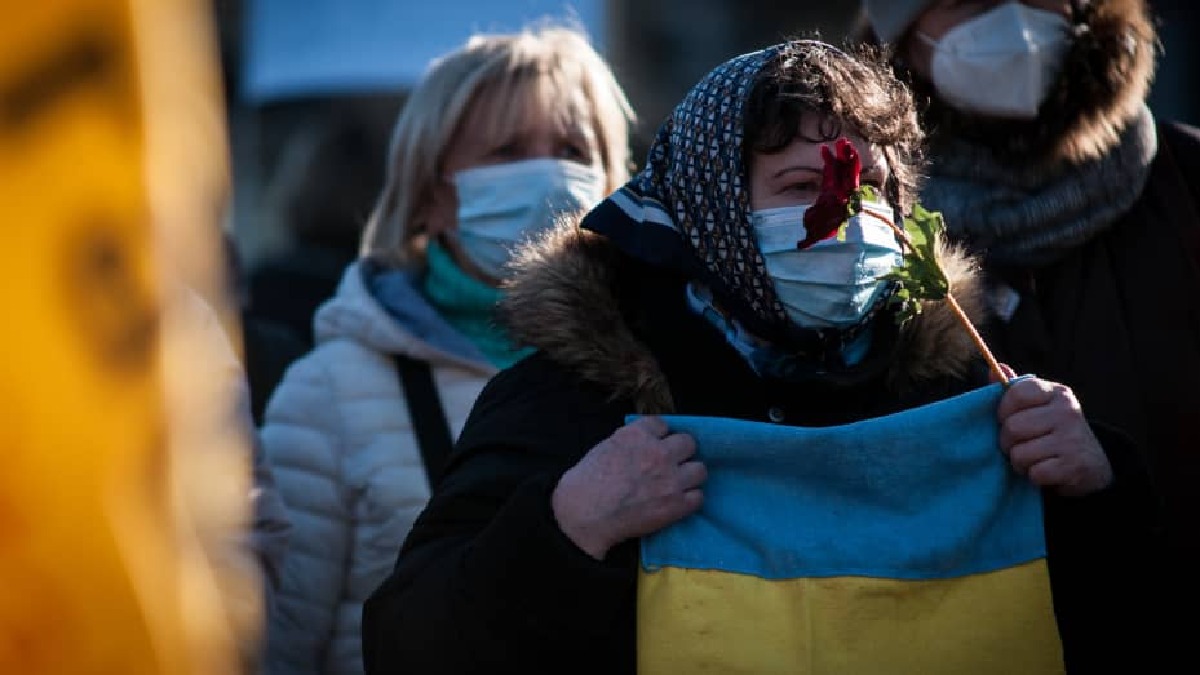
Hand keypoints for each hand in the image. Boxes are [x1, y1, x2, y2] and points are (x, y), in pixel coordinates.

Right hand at [552, 416, 705, 559]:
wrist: (584, 514)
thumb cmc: (587, 481)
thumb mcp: (607, 446)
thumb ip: (632, 440)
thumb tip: (647, 442)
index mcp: (638, 434)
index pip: (664, 425)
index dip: (659, 437)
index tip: (654, 446)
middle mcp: (659, 452)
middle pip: (688, 443)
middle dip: (679, 453)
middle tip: (669, 465)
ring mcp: (671, 479)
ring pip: (700, 469)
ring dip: (689, 476)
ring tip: (677, 484)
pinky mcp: (676, 504)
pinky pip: (698, 497)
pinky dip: (688, 500)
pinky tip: (676, 502)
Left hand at [995, 373, 1112, 496]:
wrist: (1092, 467)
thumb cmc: (1052, 433)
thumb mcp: (1037, 408)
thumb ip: (1014, 391)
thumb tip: (996, 367)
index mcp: (1056, 393)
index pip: (1016, 393)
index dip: (1004, 411)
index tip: (1010, 419)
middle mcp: (1068, 411)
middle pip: (1013, 427)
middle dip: (1008, 442)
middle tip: (1023, 445)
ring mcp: (1073, 438)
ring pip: (1020, 453)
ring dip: (1020, 462)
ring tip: (1035, 459)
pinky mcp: (1075, 466)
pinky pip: (1035, 473)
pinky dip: (1034, 477)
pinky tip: (1047, 472)